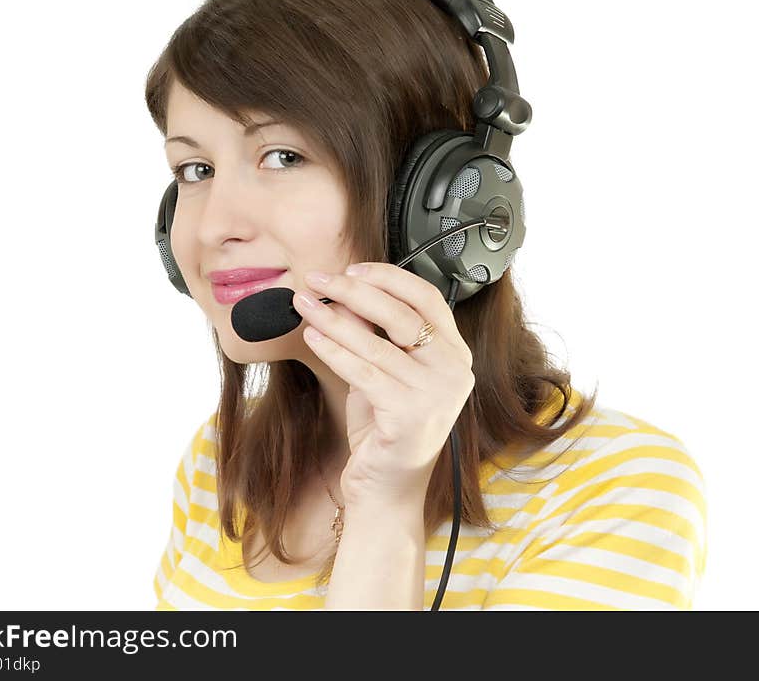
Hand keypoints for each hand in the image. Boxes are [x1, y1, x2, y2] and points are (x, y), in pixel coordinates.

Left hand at [294, 262, 475, 506]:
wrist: (386, 488)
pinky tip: (311, 336)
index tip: (351, 269)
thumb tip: (344, 291)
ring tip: (303, 304)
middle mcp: (455, 371)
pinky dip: (334, 350)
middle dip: (353, 291)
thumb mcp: (384, 372)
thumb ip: (375, 334)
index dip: (388, 277)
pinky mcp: (411, 413)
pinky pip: (363, 371)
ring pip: (376, 342)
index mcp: (455, 354)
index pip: (427, 298)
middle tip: (317, 279)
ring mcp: (437, 393)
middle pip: (401, 313)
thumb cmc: (385, 427)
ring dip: (333, 317)